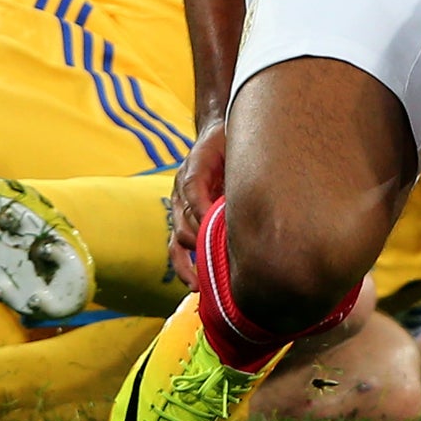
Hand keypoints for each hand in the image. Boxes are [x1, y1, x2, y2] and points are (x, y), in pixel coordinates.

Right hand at [168, 122, 227, 286]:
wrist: (216, 136)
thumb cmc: (229, 144)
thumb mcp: (234, 148)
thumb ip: (236, 169)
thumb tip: (244, 202)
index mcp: (194, 167)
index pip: (193, 188)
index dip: (205, 209)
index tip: (225, 228)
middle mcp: (182, 189)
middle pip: (185, 220)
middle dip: (203, 241)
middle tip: (224, 261)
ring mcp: (180, 207)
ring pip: (178, 238)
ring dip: (190, 260)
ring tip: (200, 284)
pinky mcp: (183, 220)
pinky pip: (177, 247)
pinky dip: (184, 266)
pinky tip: (194, 284)